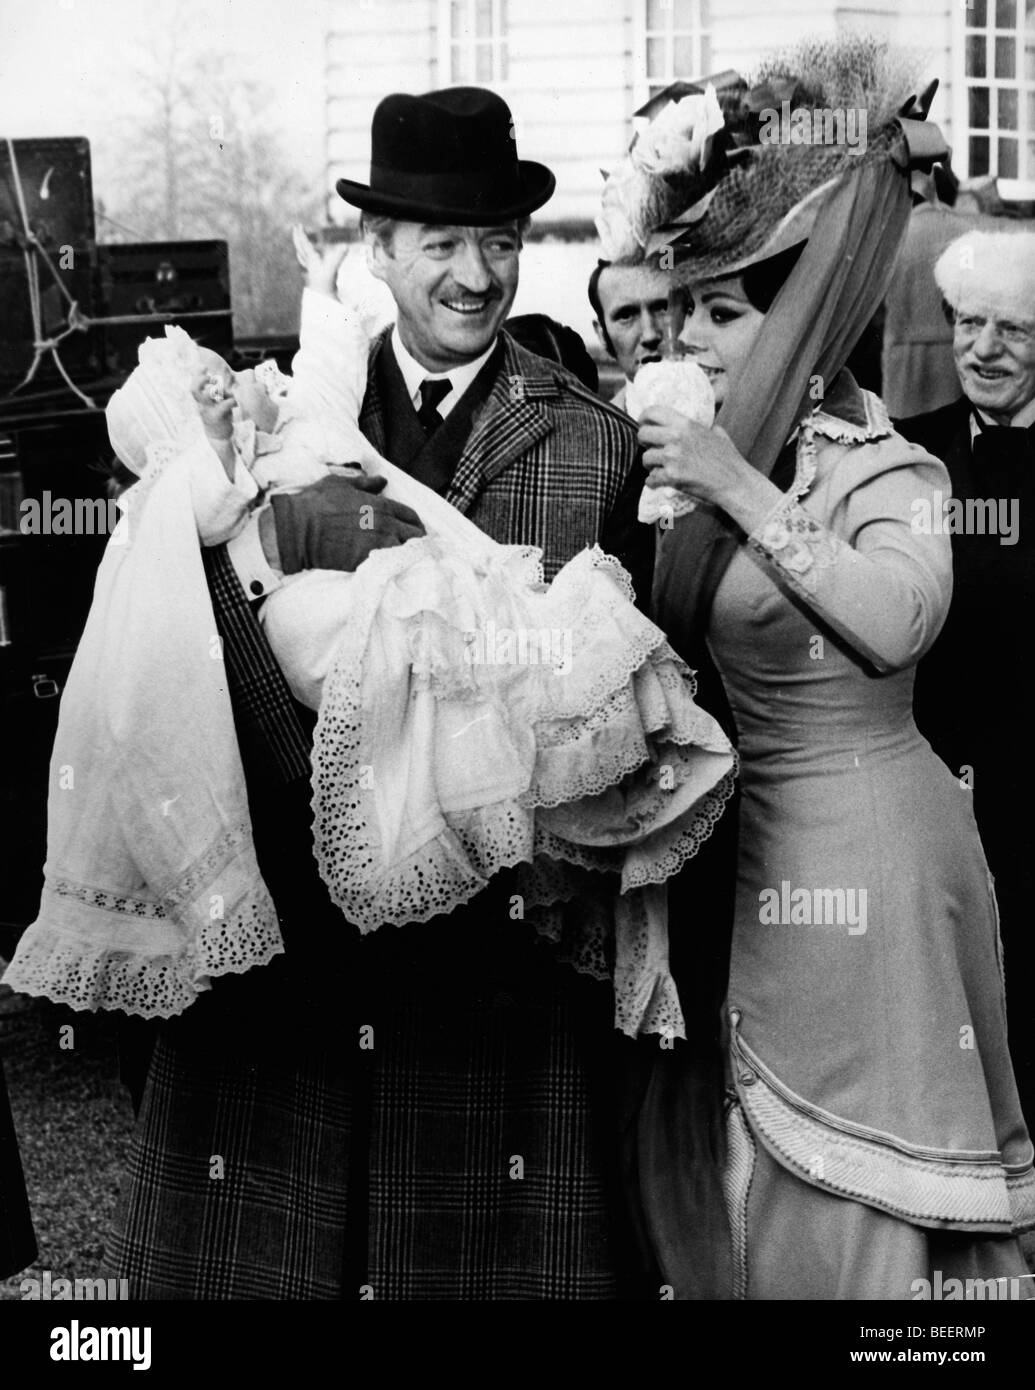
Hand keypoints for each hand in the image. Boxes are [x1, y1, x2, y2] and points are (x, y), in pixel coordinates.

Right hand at [190, 365, 234, 442]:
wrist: (218, 436)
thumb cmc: (217, 415)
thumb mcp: (213, 403)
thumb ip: (215, 391)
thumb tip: (220, 376)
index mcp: (200, 400)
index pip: (193, 385)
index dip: (197, 375)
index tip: (204, 367)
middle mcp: (202, 405)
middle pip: (194, 389)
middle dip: (202, 379)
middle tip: (211, 377)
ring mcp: (208, 411)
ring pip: (208, 395)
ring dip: (218, 389)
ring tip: (226, 392)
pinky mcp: (218, 417)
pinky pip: (224, 405)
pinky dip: (231, 401)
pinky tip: (235, 404)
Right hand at [270, 473, 425, 573]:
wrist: (298, 529)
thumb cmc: (317, 502)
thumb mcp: (341, 483)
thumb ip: (366, 483)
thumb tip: (382, 481)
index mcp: (381, 506)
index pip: (411, 516)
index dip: (416, 523)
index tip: (415, 528)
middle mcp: (385, 526)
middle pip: (415, 536)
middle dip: (417, 539)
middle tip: (413, 545)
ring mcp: (377, 546)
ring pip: (406, 553)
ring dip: (407, 554)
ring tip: (403, 557)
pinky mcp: (366, 563)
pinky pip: (388, 566)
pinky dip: (392, 566)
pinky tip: (389, 567)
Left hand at [292, 224, 348, 298]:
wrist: (322, 298)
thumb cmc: (326, 283)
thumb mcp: (332, 268)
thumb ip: (338, 257)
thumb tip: (346, 246)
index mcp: (312, 259)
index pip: (304, 244)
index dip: (301, 234)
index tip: (299, 225)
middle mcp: (309, 263)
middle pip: (300, 247)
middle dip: (297, 237)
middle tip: (296, 227)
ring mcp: (310, 269)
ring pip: (301, 255)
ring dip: (299, 246)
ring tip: (298, 240)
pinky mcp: (313, 275)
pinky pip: (305, 263)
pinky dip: (303, 257)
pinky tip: (304, 257)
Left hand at [637, 405, 751, 508]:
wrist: (735, 483)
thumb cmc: (729, 460)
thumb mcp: (717, 434)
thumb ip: (703, 428)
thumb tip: (699, 426)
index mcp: (686, 424)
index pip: (653, 412)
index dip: (644, 418)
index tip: (644, 424)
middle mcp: (677, 437)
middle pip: (643, 434)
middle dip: (644, 443)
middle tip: (652, 449)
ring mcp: (673, 456)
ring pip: (645, 458)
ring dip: (651, 465)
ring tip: (660, 469)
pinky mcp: (672, 476)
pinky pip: (651, 478)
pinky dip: (653, 483)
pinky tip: (660, 483)